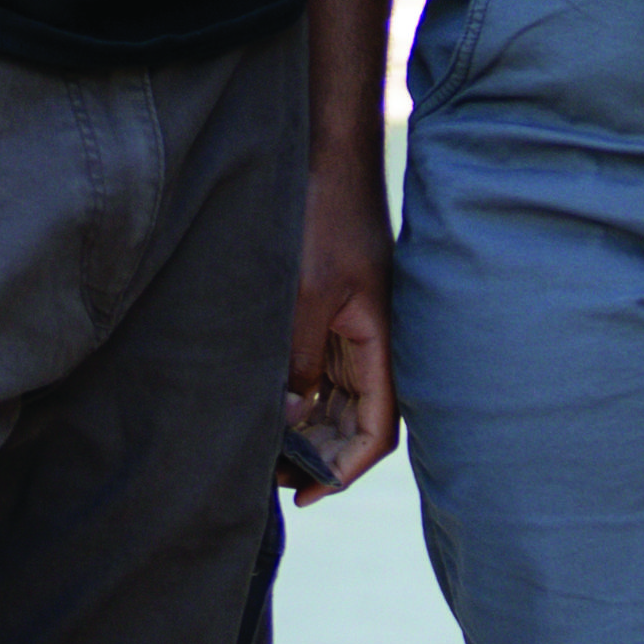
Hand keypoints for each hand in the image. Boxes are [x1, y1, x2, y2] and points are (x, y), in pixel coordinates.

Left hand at [282, 174, 397, 500]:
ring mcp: (355, 326)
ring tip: (263, 451)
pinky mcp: (334, 309)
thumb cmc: (321, 211)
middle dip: (320, 457)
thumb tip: (288, 419)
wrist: (326, 149)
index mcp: (381, 341)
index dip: (345, 470)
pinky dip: (300, 397)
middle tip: (269, 477)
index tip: (305, 494)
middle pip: (357, 422)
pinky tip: (267, 406)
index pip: (376, 430)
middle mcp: (374, 341)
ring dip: (307, 430)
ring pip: (338, 401)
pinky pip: (323, 371)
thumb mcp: (304, 291)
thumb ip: (297, 359)